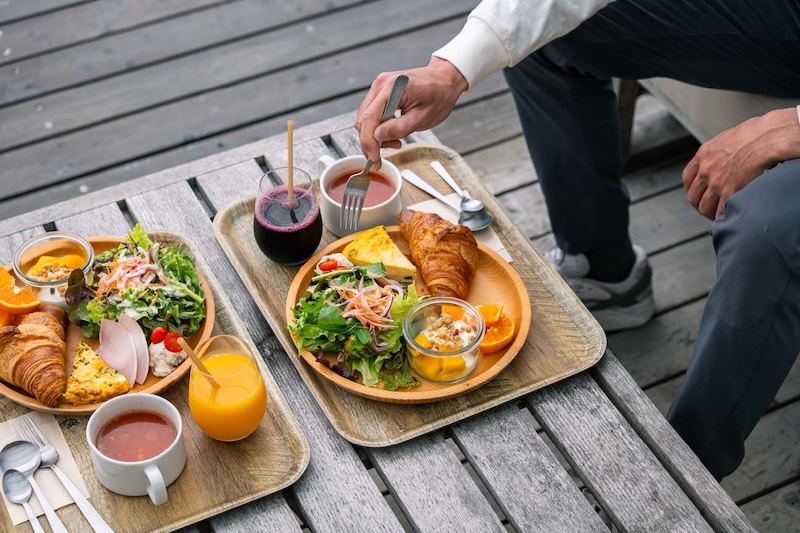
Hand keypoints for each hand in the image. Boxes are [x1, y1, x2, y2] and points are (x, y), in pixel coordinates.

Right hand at [356, 57, 467, 169]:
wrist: (444, 79)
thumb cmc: (439, 96)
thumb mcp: (423, 118)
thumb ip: (399, 128)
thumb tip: (378, 136)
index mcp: (392, 88)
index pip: (370, 119)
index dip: (369, 143)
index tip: (374, 160)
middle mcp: (381, 84)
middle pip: (363, 120)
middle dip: (370, 141)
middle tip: (384, 155)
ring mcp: (379, 87)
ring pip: (365, 119)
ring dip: (374, 136)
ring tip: (395, 142)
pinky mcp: (380, 92)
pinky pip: (371, 114)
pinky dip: (378, 128)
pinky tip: (392, 132)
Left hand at [682, 107, 799, 219]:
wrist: (767, 138)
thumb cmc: (756, 134)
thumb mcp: (728, 138)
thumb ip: (720, 151)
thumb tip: (726, 157)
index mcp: (704, 155)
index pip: (688, 178)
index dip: (692, 189)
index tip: (698, 194)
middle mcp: (705, 170)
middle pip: (693, 196)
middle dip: (699, 204)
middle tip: (708, 208)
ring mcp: (716, 183)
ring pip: (704, 207)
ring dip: (710, 213)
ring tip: (718, 215)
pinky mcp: (729, 192)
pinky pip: (720, 212)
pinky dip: (722, 217)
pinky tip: (728, 216)